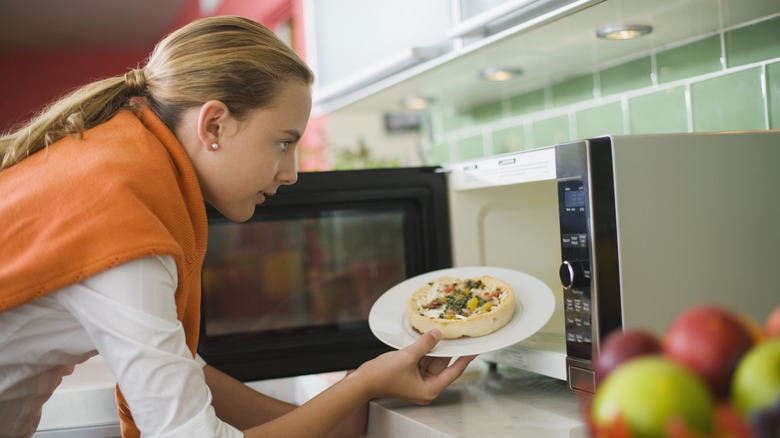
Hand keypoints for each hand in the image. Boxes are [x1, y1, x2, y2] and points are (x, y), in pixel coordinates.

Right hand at [354, 330, 476, 404]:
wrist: (363, 380)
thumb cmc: (382, 376)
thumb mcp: (408, 356)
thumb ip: (425, 344)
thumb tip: (437, 334)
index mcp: (430, 389)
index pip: (454, 371)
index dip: (465, 358)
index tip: (475, 349)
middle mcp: (426, 387)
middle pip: (443, 365)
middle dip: (448, 349)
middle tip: (458, 335)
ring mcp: (418, 381)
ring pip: (432, 361)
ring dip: (435, 348)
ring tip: (443, 332)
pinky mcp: (410, 374)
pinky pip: (423, 360)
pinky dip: (425, 350)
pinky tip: (428, 338)